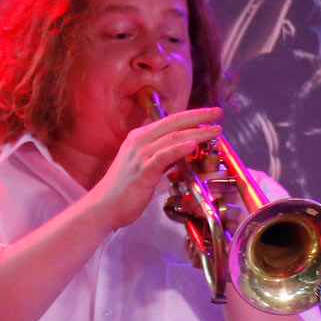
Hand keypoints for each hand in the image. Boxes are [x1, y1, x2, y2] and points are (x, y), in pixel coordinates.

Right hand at [85, 106, 221, 230]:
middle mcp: (139, 141)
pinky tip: (193, 145)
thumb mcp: (145, 165)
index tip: (210, 113)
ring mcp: (140, 155)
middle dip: (198, 117)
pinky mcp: (142, 171)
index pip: (169, 120)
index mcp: (139, 137)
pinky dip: (179, 149)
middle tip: (217, 113)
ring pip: (172, 137)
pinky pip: (163, 156)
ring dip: (196, 132)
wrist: (103, 207)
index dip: (191, 115)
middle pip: (173, 123)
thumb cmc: (124, 190)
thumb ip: (161, 156)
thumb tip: (181, 152)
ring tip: (214, 130)